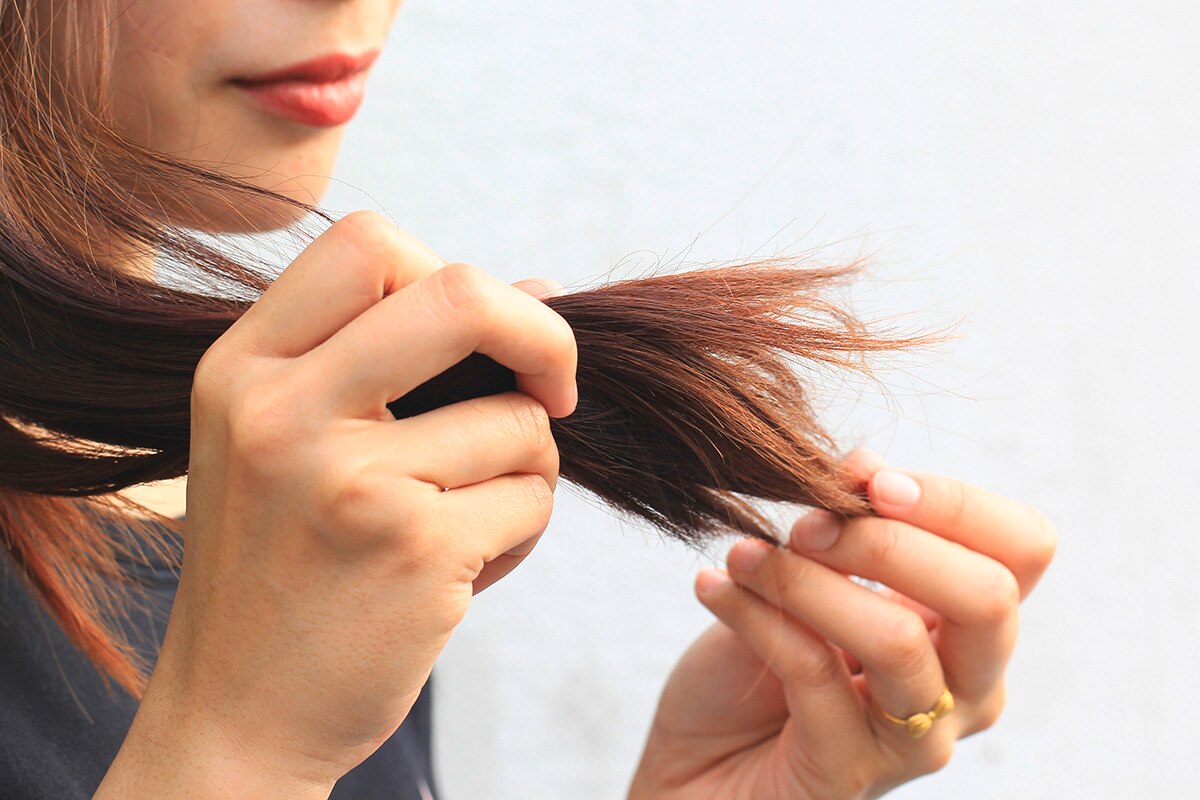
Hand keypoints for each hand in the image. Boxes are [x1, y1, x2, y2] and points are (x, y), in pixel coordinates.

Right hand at [96, 212, 575, 797]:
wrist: (239, 714)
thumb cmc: (283, 565)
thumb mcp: (296, 441)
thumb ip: (404, 356)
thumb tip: (545, 286)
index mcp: (242, 368)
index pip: (369, 242)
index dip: (451, 270)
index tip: (484, 336)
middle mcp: (282, 411)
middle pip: (461, 293)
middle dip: (542, 334)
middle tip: (556, 390)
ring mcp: (348, 480)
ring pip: (520, 420)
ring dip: (524, 470)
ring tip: (463, 522)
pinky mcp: (415, 549)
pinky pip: (532, 497)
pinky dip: (522, 531)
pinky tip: (464, 571)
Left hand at [628, 449, 1055, 799]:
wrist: (695, 765)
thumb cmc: (756, 669)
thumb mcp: (806, 578)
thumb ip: (846, 525)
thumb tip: (866, 465)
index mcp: (970, 627)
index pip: (1022, 549)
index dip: (953, 501)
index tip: (866, 480)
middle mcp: (966, 689)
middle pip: (988, 597)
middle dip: (885, 541)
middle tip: (802, 525)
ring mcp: (915, 741)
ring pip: (897, 640)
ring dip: (807, 579)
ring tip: (742, 554)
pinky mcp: (848, 774)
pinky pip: (813, 676)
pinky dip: (754, 616)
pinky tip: (711, 587)